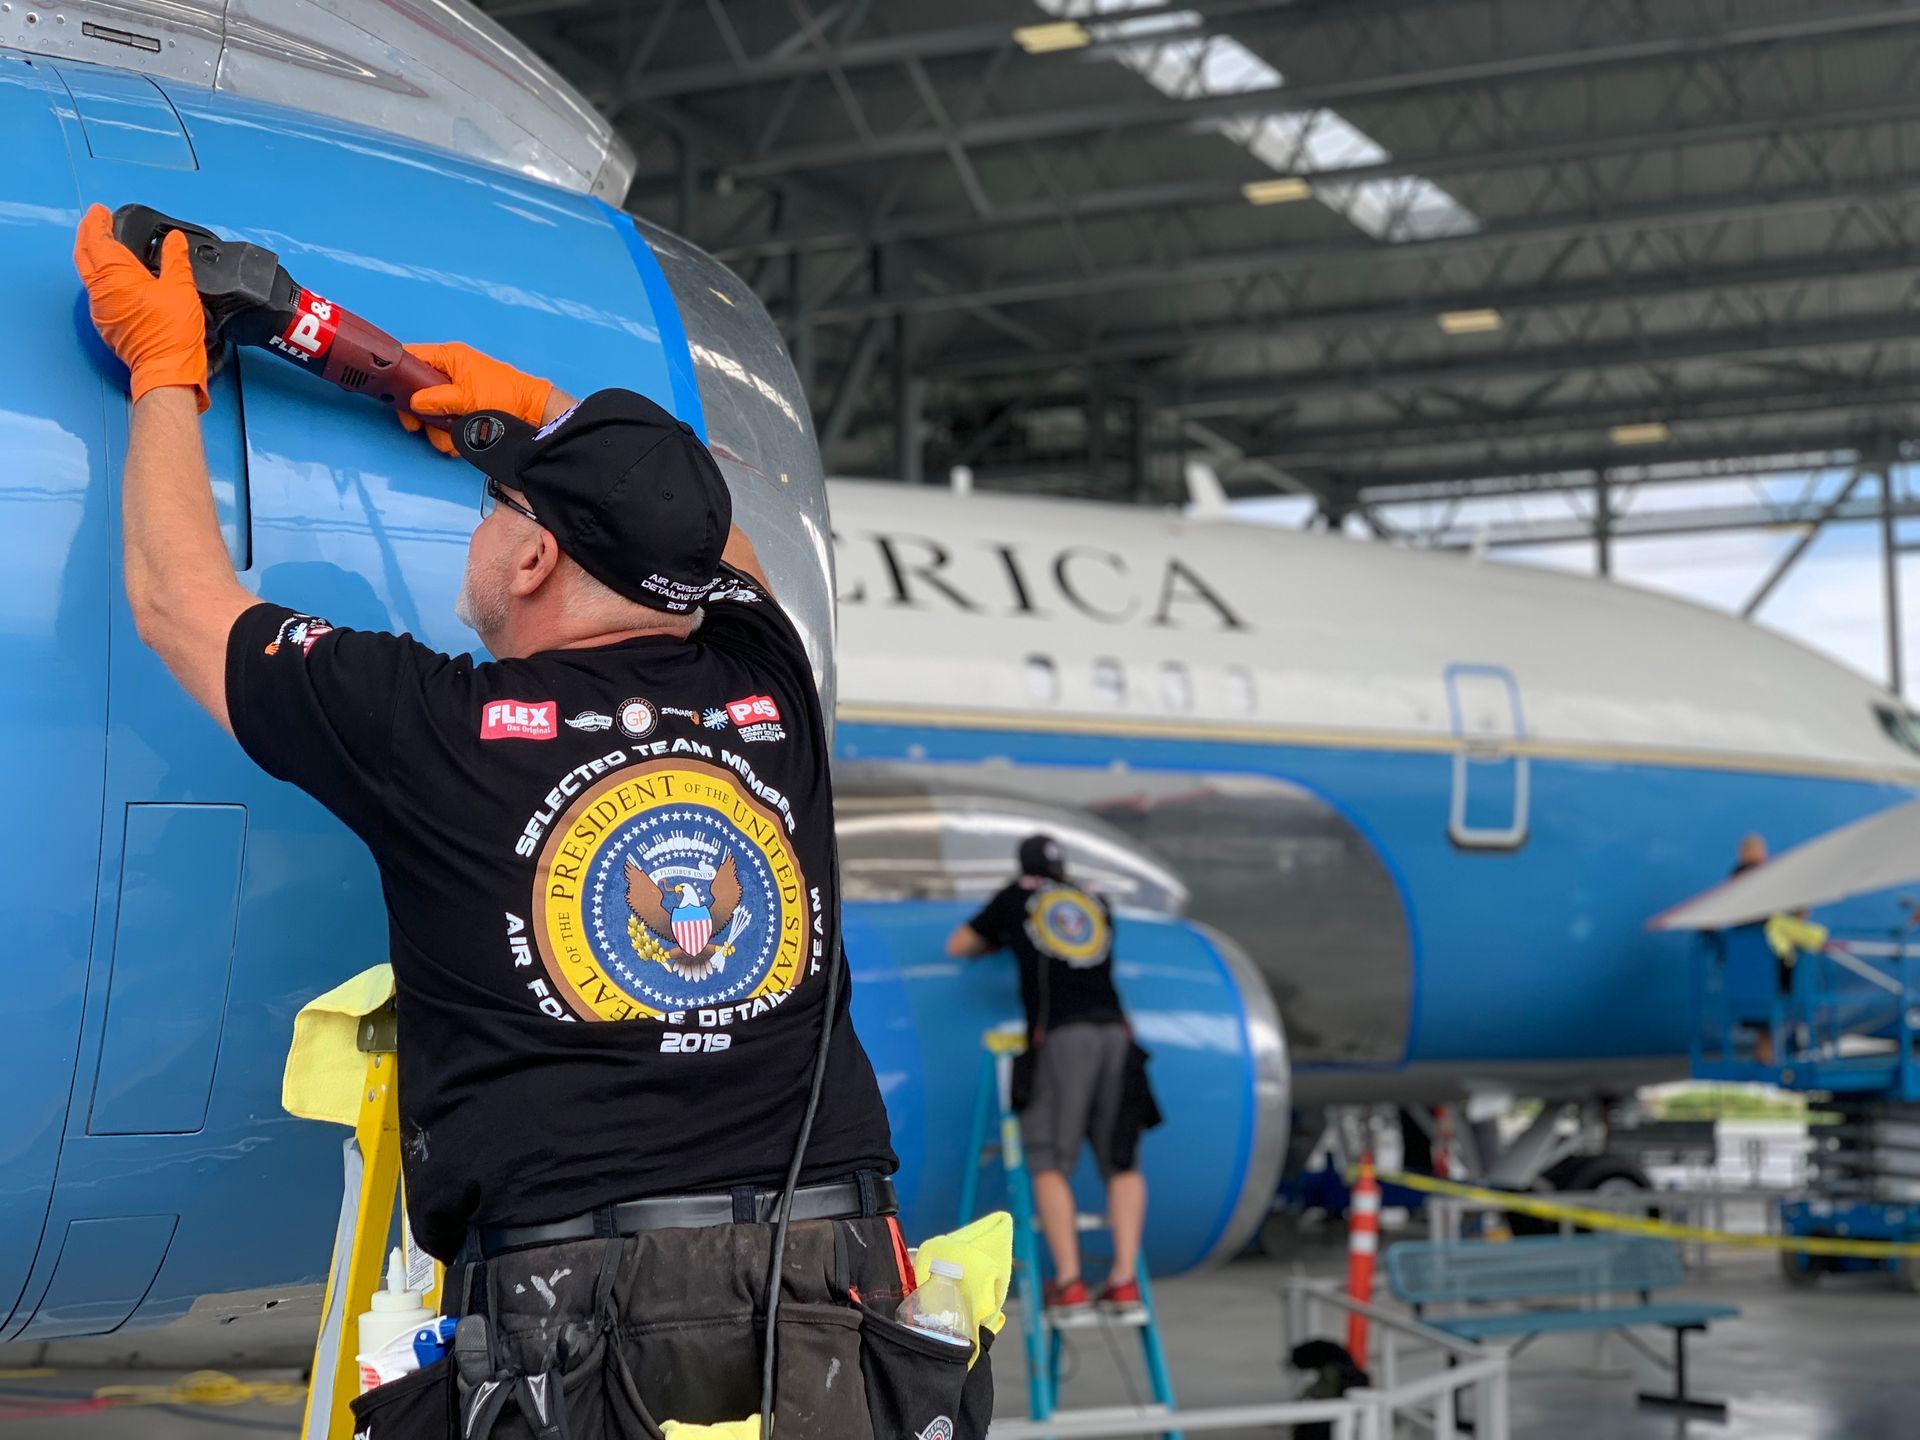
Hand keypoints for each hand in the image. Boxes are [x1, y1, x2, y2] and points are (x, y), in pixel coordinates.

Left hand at [73, 204, 208, 410]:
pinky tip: (113, 277)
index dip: (98, 222)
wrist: (165, 369)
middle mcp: (100, 290)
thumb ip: (176, 259)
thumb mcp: (182, 289)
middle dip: (88, 235)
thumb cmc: (172, 334)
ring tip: (104, 244)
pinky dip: (100, 276)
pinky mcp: (106, 323)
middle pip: (83, 254)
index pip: (98, 240)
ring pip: (87, 273)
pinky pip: (95, 291)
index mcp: (115, 276)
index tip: (101, 211)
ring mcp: (100, 308)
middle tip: (96, 222)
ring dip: (92, 255)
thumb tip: (174, 240)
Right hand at [394, 341, 553, 455]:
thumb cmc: (507, 395)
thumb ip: (437, 399)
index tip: (393, 394)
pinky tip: (461, 441)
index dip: (398, 374)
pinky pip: (446, 421)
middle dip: (420, 414)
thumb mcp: (466, 397)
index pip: (411, 357)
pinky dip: (451, 434)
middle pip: (417, 391)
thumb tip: (414, 403)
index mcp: (448, 357)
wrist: (533, 413)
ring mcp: (456, 391)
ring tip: (451, 438)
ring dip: (437, 430)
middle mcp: (449, 372)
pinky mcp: (463, 408)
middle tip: (419, 426)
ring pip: (431, 411)